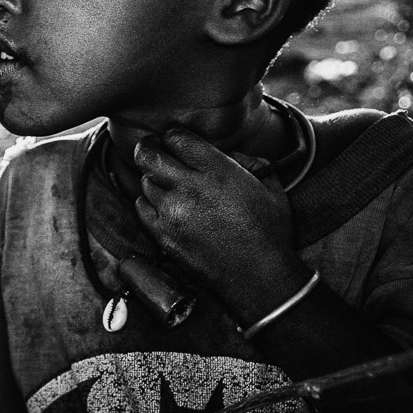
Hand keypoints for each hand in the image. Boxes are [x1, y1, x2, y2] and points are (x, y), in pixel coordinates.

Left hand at [134, 129, 299, 308]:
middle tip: (152, 150)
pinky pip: (142, 208)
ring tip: (165, 183)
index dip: (172, 135)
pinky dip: (148, 202)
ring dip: (153, 178)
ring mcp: (173, 213)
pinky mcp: (164, 236)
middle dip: (148, 149)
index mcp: (217, 171)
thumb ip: (249, 162)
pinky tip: (162, 204)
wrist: (259, 277)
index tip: (174, 140)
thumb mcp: (270, 187)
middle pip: (148, 155)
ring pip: (144, 182)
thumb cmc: (269, 231)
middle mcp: (190, 188)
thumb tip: (229, 154)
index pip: (175, 137)